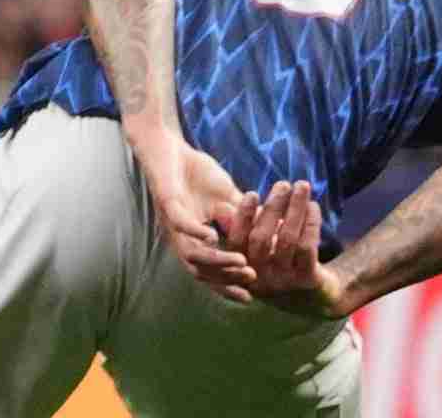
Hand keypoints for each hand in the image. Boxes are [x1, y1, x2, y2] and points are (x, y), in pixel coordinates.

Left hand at [133, 129, 257, 300]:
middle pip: (200, 270)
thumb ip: (244, 219)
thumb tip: (274, 235)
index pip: (210, 271)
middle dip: (227, 278)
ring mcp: (172, 221)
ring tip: (241, 262)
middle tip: (252, 278)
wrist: (168, 146)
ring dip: (216, 260)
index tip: (251, 295)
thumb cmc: (196, 174)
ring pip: (191, 253)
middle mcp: (181, 236)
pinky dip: (195, 232)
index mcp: (194, 239)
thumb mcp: (227, 199)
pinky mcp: (167, 202)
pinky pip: (179, 223)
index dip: (228, 285)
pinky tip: (213, 236)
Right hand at [241, 179, 347, 318]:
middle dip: (273, 207)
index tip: (252, 193)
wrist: (312, 296)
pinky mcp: (306, 280)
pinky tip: (313, 206)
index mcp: (240, 268)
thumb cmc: (277, 262)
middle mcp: (259, 278)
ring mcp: (283, 281)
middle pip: (262, 238)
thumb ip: (240, 229)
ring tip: (302, 187)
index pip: (237, 241)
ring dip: (295, 209)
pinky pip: (308, 247)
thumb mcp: (256, 248)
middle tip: (283, 184)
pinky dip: (311, 223)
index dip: (243, 217)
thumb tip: (220, 208)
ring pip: (287, 239)